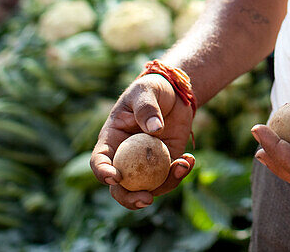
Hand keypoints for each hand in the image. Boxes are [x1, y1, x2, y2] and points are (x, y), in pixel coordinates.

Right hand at [90, 74, 196, 208]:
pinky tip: (189, 160)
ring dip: (164, 186)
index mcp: (111, 140)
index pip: (100, 161)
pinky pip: (169, 177)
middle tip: (146, 199)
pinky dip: (180, 173)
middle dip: (130, 199)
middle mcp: (125, 157)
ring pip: (147, 187)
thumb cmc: (152, 89)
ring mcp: (145, 164)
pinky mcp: (165, 163)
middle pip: (119, 187)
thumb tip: (154, 129)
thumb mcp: (145, 91)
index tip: (114, 177)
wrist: (175, 93)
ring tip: (182, 165)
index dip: (102, 173)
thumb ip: (147, 108)